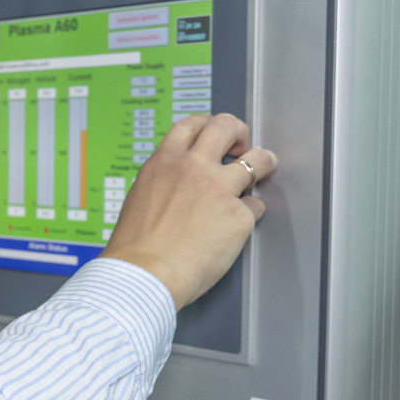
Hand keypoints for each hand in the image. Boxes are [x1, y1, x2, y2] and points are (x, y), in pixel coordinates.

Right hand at [102, 113, 276, 309]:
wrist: (144, 274)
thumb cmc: (135, 250)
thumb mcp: (139, 200)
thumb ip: (162, 184)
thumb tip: (176, 187)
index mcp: (164, 164)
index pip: (191, 126)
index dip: (207, 125)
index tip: (215, 135)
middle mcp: (193, 169)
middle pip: (225, 127)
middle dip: (239, 132)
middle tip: (242, 145)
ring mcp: (219, 189)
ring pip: (258, 160)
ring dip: (264, 163)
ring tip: (264, 170)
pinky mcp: (239, 216)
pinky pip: (255, 207)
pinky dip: (250, 215)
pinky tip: (239, 225)